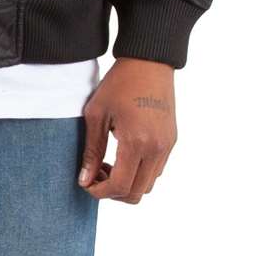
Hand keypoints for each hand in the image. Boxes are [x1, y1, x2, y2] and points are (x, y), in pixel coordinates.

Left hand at [77, 57, 176, 203]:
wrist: (149, 61)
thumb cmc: (119, 83)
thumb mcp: (97, 113)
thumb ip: (91, 150)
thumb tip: (84, 180)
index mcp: (136, 142)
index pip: (120, 186)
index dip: (100, 192)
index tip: (86, 183)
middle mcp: (156, 149)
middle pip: (135, 193)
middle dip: (113, 192)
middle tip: (96, 174)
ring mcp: (167, 146)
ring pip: (148, 185)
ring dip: (128, 183)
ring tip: (108, 164)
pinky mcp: (171, 141)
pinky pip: (156, 170)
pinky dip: (140, 173)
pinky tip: (124, 155)